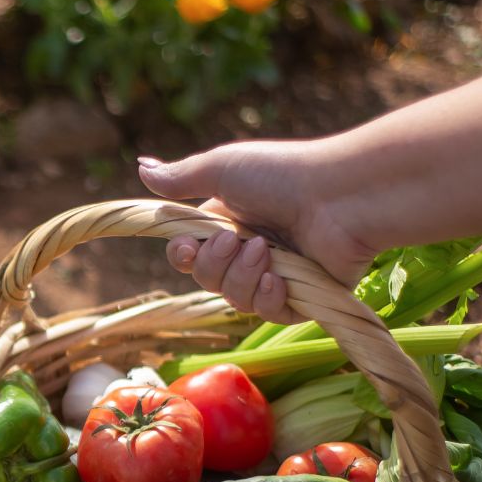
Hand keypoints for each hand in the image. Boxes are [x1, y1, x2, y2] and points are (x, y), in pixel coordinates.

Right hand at [137, 139, 381, 322]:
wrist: (341, 196)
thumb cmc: (283, 175)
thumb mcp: (223, 168)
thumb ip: (180, 178)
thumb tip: (141, 167)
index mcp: (229, 222)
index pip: (189, 254)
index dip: (182, 256)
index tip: (186, 248)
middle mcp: (250, 250)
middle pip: (207, 280)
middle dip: (214, 265)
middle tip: (236, 241)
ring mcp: (276, 275)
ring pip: (234, 299)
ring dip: (242, 278)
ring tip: (266, 252)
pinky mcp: (303, 297)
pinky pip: (268, 314)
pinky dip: (268, 298)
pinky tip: (278, 280)